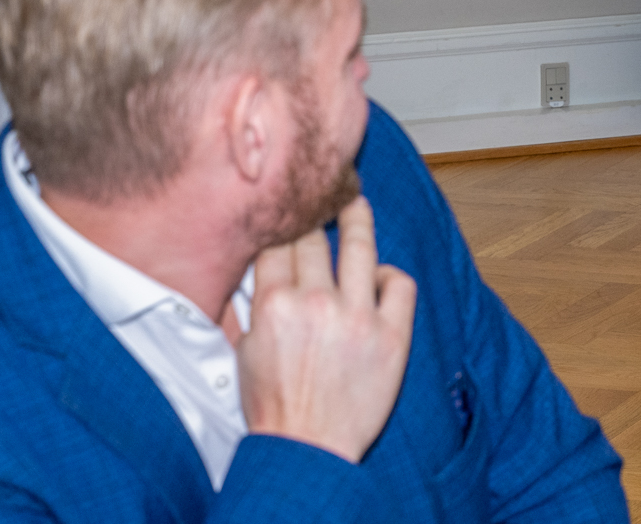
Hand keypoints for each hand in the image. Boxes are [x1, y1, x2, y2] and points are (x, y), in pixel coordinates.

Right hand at [238, 196, 417, 463]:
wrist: (308, 449)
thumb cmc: (274, 405)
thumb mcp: (243, 352)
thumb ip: (244, 307)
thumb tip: (241, 270)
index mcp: (274, 306)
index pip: (279, 243)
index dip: (284, 220)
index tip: (291, 204)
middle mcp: (316, 303)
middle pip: (315, 238)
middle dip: (315, 212)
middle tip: (322, 192)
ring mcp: (357, 316)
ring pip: (360, 246)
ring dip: (357, 218)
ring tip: (357, 202)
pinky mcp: (392, 334)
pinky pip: (400, 283)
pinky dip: (390, 275)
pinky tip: (380, 278)